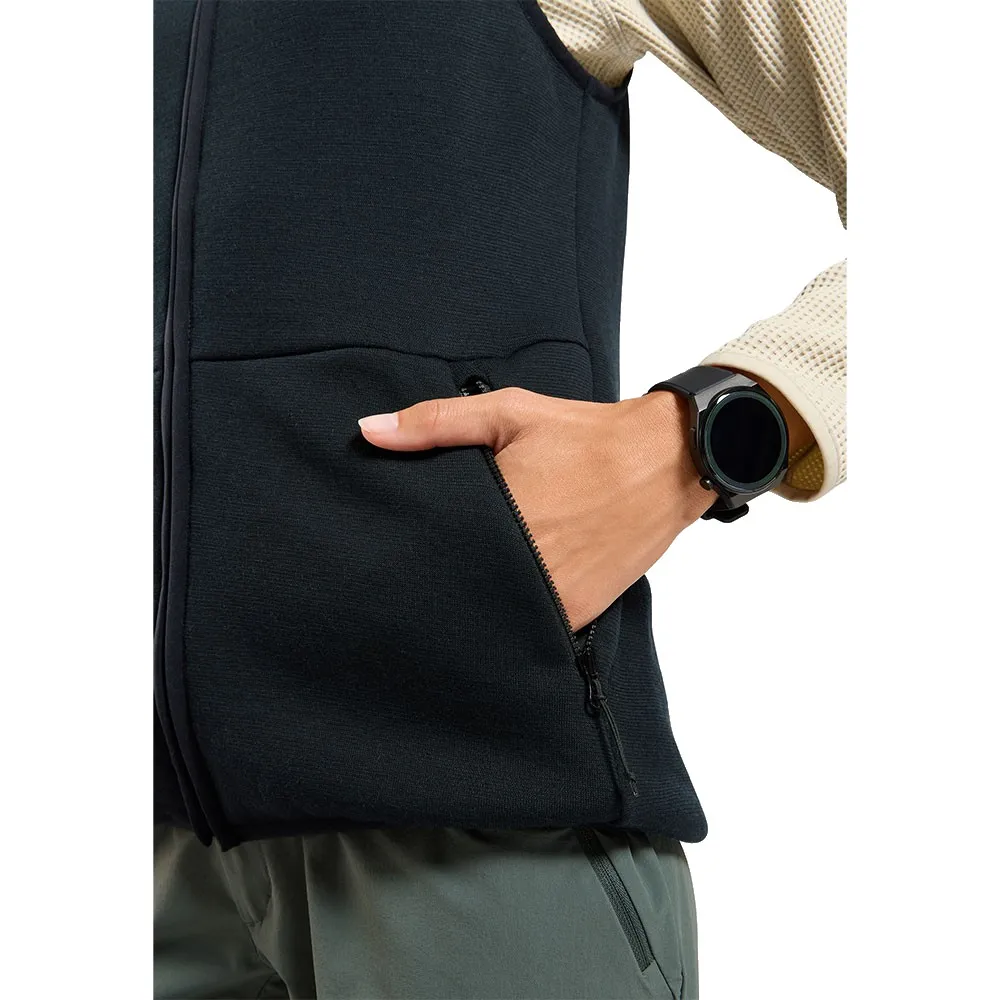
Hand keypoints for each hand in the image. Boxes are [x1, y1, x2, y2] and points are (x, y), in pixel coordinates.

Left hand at [358, 389, 714, 630]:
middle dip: (439, 581)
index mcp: (501, 515)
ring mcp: (553, 594)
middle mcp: (526, 563)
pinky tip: (502, 596)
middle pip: (458, 588)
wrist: (667, 462)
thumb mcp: (509, 413)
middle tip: (415, 575)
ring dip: (475, 602)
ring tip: (460, 586)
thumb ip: (436, 423)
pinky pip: (532, 626)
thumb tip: (370, 430)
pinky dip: (514, 615)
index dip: (409, 555)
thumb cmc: (586, 436)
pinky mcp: (578, 612)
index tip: (390, 554)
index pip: (431, 552)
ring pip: (493, 614)